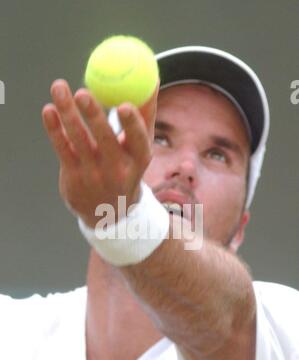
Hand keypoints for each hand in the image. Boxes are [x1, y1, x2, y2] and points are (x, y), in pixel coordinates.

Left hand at [41, 79, 158, 227]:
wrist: (107, 211)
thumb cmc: (126, 167)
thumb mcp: (140, 147)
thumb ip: (145, 114)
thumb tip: (152, 78)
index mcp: (138, 160)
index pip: (137, 141)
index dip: (132, 124)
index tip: (123, 104)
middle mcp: (117, 170)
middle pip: (104, 139)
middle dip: (94, 115)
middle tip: (82, 92)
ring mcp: (93, 175)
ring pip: (78, 140)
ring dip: (67, 112)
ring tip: (58, 86)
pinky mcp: (73, 177)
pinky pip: (62, 148)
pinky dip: (54, 128)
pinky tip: (49, 110)